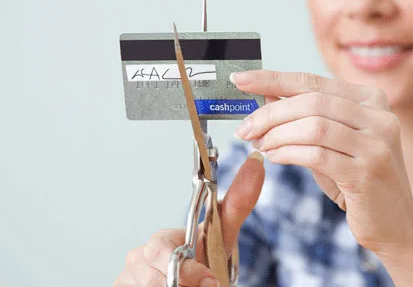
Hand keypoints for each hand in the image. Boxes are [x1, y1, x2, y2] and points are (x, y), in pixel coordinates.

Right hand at [113, 152, 264, 286]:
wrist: (203, 284)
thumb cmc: (209, 262)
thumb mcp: (224, 235)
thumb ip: (238, 203)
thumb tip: (255, 163)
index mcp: (159, 240)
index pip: (161, 249)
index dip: (188, 269)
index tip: (211, 279)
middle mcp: (139, 257)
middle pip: (155, 275)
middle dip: (185, 283)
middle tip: (207, 285)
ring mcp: (130, 278)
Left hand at [231, 71, 412, 256]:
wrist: (396, 222)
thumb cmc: (358, 180)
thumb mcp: (331, 142)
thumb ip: (303, 117)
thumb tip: (265, 96)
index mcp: (371, 100)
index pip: (313, 81)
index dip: (273, 78)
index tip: (240, 80)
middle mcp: (379, 115)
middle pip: (311, 101)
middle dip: (270, 114)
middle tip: (245, 128)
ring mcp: (377, 143)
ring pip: (314, 126)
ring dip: (277, 135)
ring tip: (259, 145)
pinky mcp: (368, 171)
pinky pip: (318, 154)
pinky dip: (288, 153)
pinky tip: (275, 157)